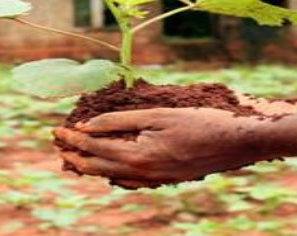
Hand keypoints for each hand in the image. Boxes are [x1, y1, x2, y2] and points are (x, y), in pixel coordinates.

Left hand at [53, 107, 274, 188]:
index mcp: (138, 156)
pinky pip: (130, 181)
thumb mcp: (156, 115)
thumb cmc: (200, 122)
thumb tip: (87, 126)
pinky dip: (112, 173)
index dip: (73, 137)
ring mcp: (155, 181)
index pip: (94, 147)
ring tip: (75, 154)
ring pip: (112, 176)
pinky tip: (108, 166)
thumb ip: (119, 122)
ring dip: (91, 165)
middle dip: (75, 155)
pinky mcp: (165, 181)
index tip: (57, 129)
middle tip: (58, 143)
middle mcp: (142, 174)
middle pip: (97, 167)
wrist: (239, 142)